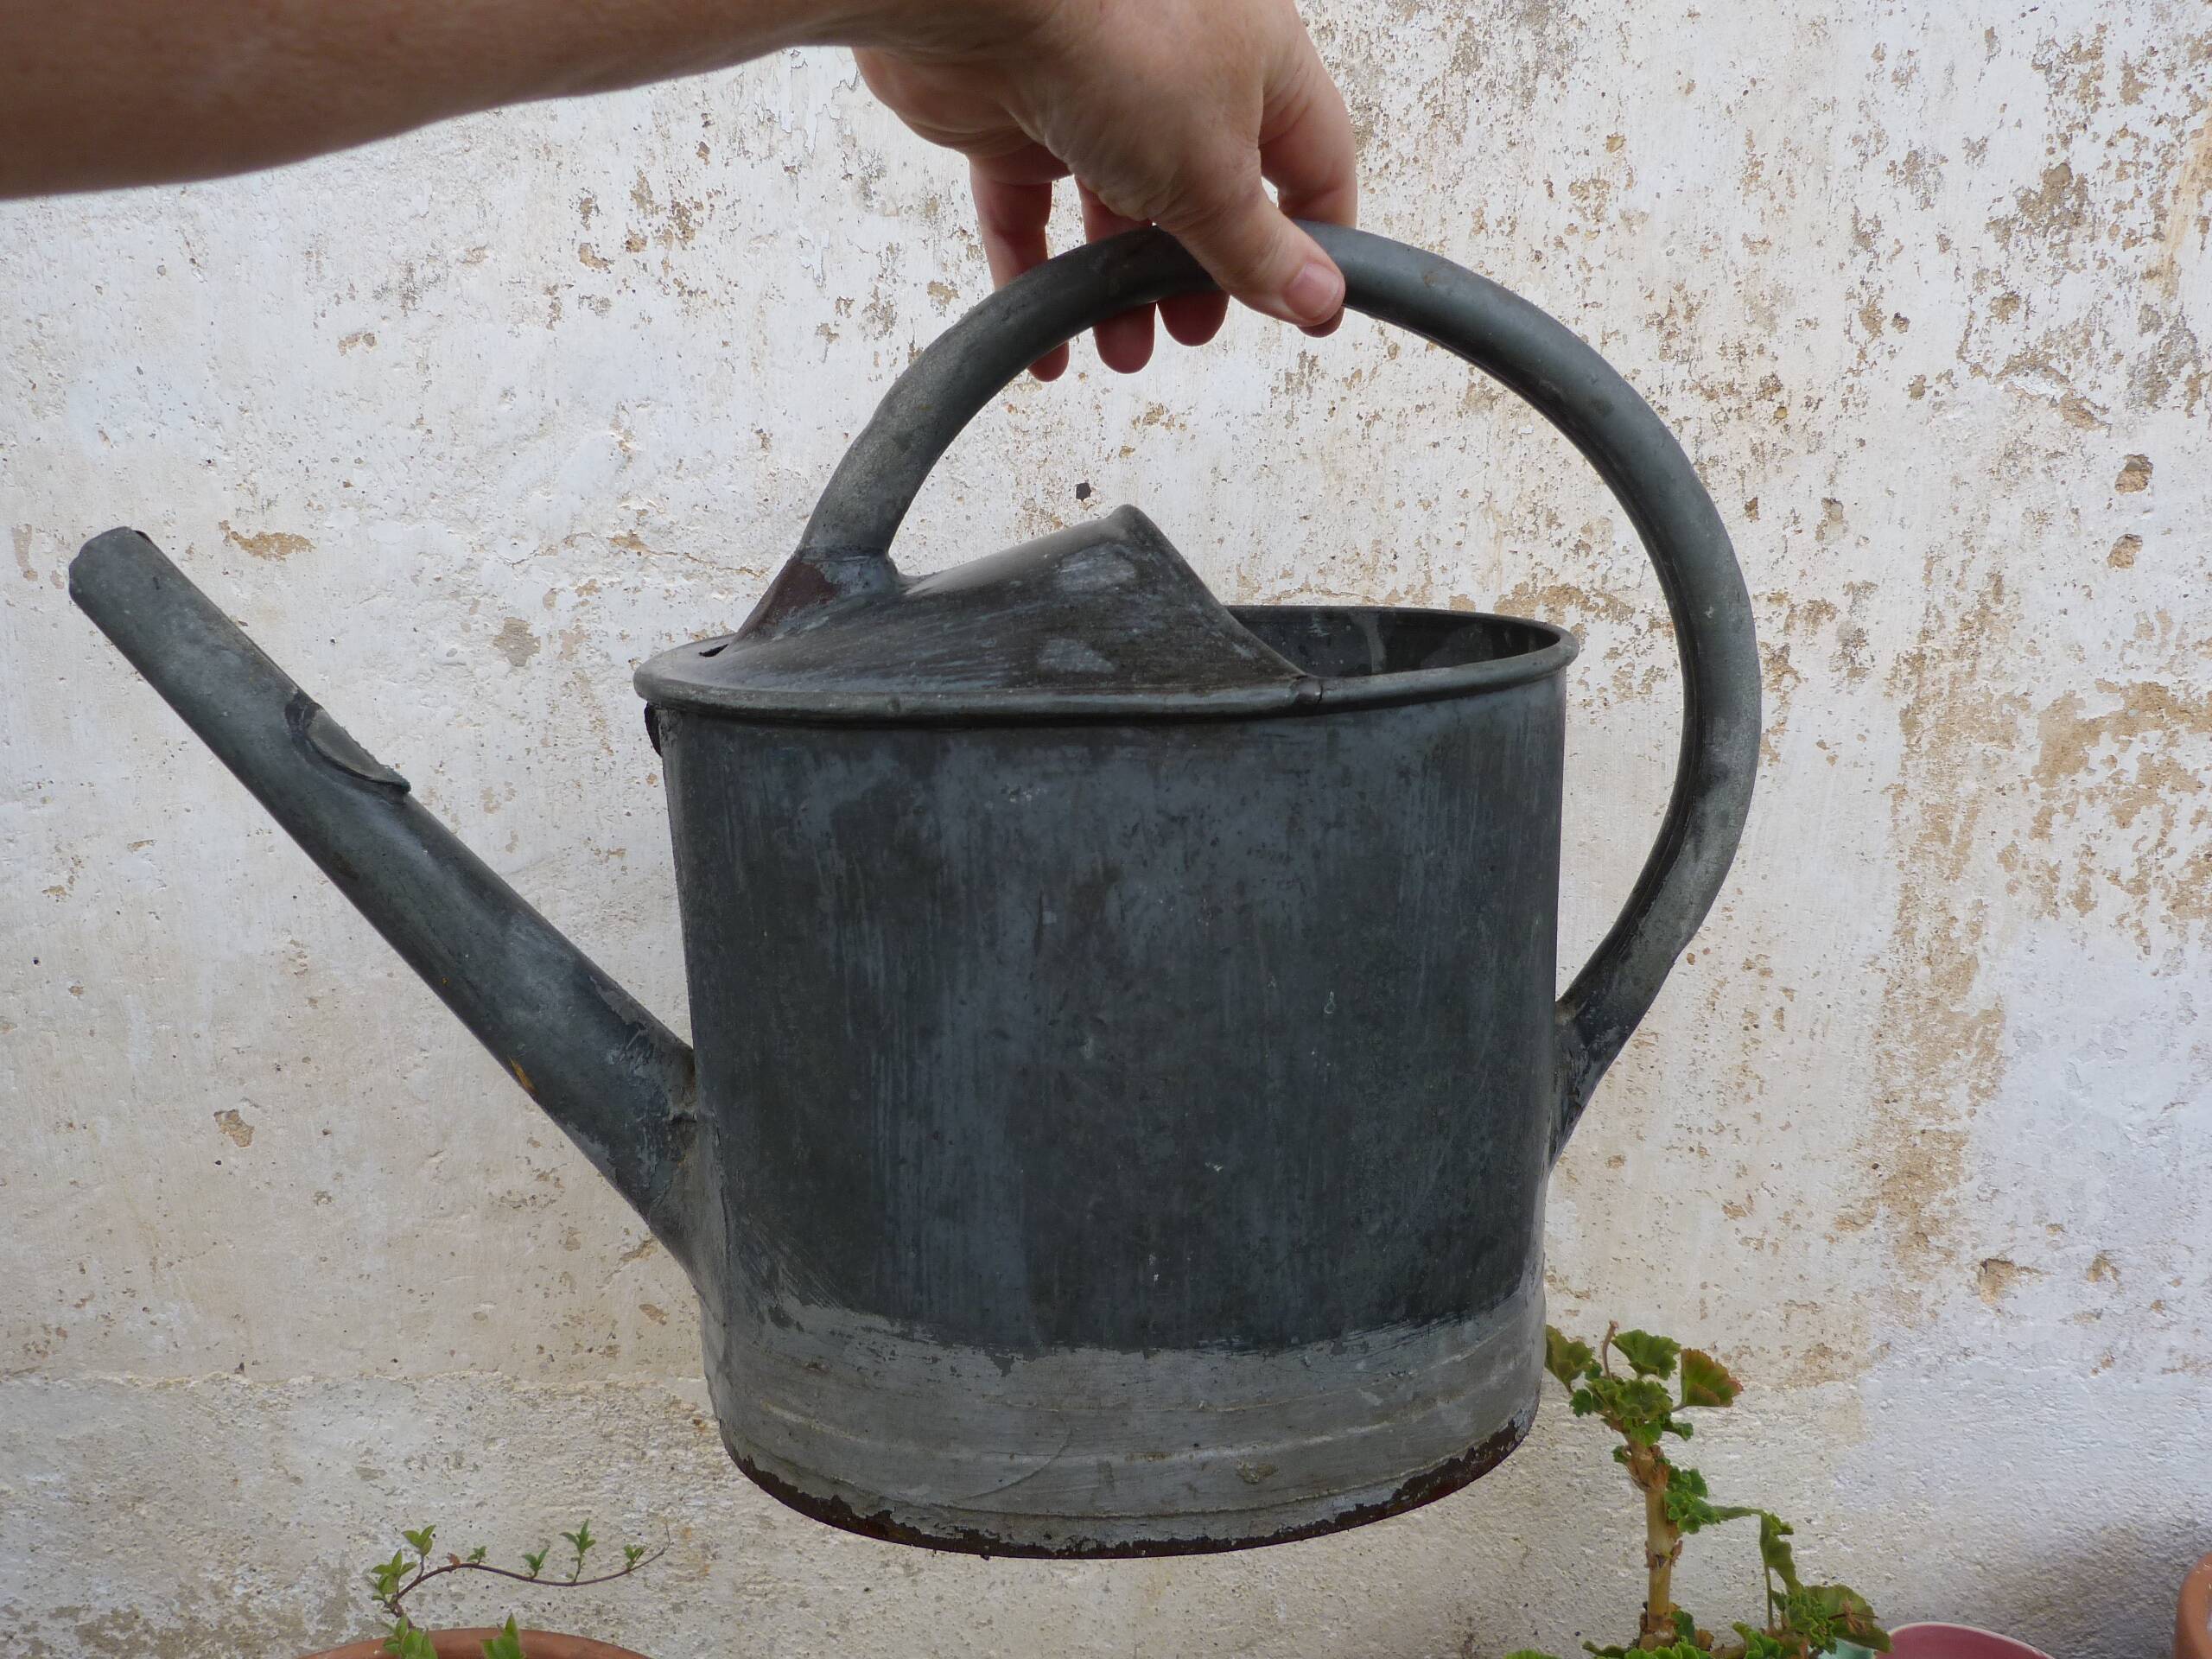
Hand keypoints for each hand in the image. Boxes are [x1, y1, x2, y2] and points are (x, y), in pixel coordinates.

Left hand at [854, 0, 1356, 378]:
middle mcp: (1180, 74)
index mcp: (1258, 62)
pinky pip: (1032, 214)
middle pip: (1207, 195)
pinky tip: (1046, 344)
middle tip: (1193, 330)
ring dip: (1119, 291)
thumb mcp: (1214, 173)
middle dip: (1199, 277)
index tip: (1308, 310)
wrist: (980, 2)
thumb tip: (1318, 298)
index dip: (1315, 243)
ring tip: (1121, 350)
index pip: (1311, 163)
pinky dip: (1038, 278)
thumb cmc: (1116, 46)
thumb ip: (1260, 249)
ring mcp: (1094, 97)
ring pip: (1116, 211)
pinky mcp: (1013, 123)